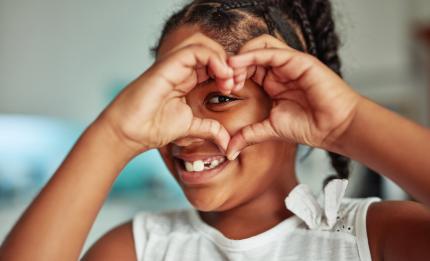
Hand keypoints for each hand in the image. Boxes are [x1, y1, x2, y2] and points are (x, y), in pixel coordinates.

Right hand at [99, 33, 234, 154]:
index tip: (236, 88)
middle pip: (211, 50)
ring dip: (222, 59)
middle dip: (229, 63)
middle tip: (235, 83)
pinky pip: (194, 50)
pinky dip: (213, 58)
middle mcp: (181, 69)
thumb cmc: (153, 128)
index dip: (229, 71)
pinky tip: (221, 76)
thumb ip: (210, 130)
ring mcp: (174, 65)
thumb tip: (227, 143)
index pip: (214, 63)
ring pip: (204, 45)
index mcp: (187, 80)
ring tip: (228, 80)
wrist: (129, 132)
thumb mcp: (190, 128)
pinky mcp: (168, 65)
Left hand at [226, 34, 361, 159]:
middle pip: (249, 54)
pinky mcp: (299, 61)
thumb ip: (248, 135)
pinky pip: (271, 51)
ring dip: (241, 56)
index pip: (246, 69)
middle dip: (232, 65)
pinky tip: (238, 64)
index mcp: (272, 82)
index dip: (232, 75)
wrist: (334, 128)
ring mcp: (289, 63)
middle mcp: (279, 70)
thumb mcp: (270, 129)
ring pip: (259, 45)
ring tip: (230, 72)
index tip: (222, 89)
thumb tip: (228, 150)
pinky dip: (252, 54)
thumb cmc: (308, 126)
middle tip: (223, 80)